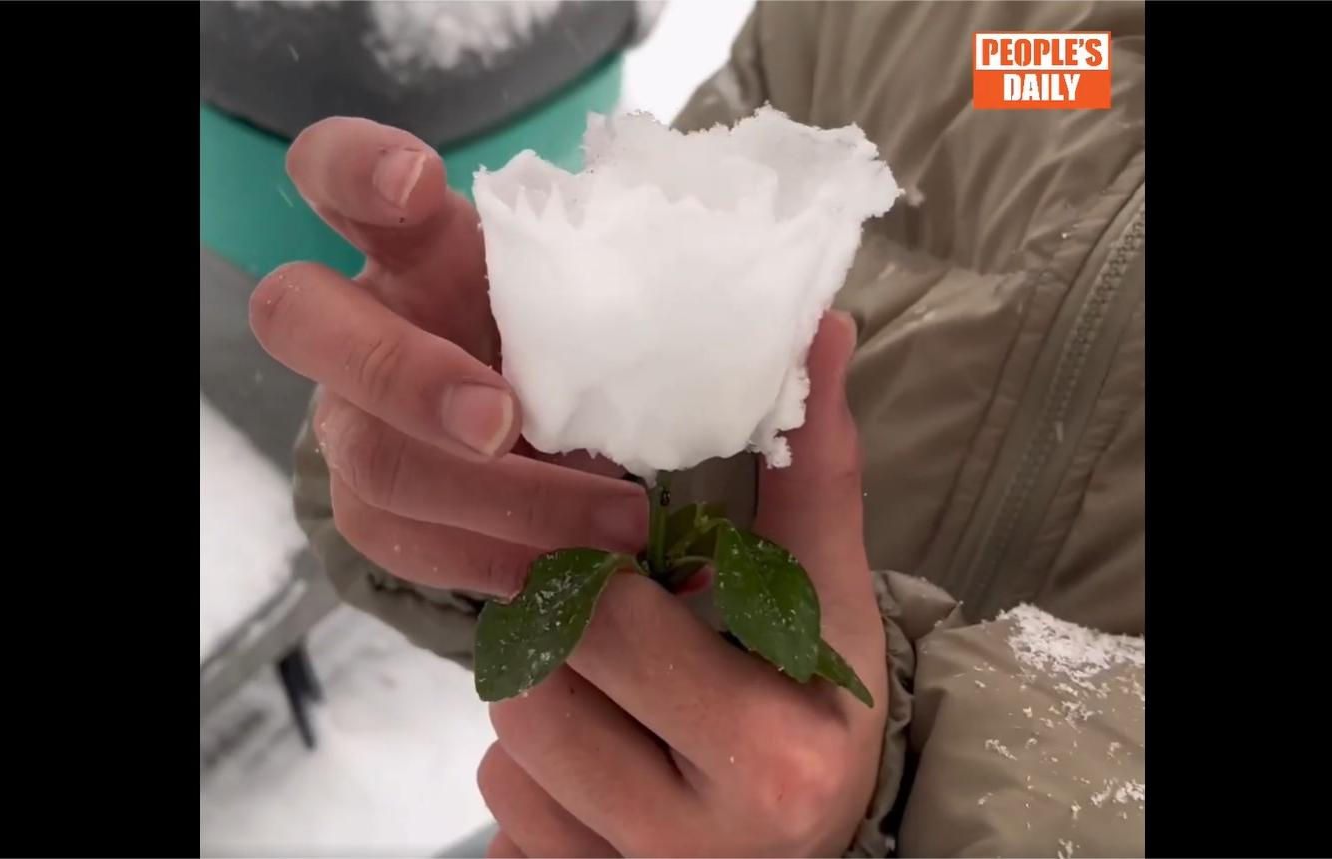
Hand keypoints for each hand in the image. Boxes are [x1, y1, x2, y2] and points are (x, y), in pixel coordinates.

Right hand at [250, 118, 647, 598]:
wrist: (546, 434)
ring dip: (496, 500)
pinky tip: (574, 570)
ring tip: (620, 523)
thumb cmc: (578, 338)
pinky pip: (403, 543)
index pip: (335, 172)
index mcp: (415, 244)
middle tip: (502, 421)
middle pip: (300, 320)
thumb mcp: (597, 300)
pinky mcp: (368, 505)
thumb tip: (787, 324)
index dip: (356, 168)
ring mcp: (350, 418)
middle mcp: (359, 320)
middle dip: (401, 372)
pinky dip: (497, 560)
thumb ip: (632, 293)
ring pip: (369, 459)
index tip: (419, 182)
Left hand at [478, 313, 888, 857]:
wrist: (812, 857)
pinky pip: (500, 817)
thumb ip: (816, 476)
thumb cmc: (818, 714)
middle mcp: (700, 839)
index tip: (621, 564)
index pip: (612, 618)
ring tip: (617, 703)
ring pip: (507, 750)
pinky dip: (532, 780)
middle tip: (617, 631)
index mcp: (769, 750)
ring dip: (545, 707)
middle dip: (567, 639)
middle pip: (542, 681)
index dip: (598, 575)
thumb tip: (827, 328)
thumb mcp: (831, 605)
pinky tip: (601, 768)